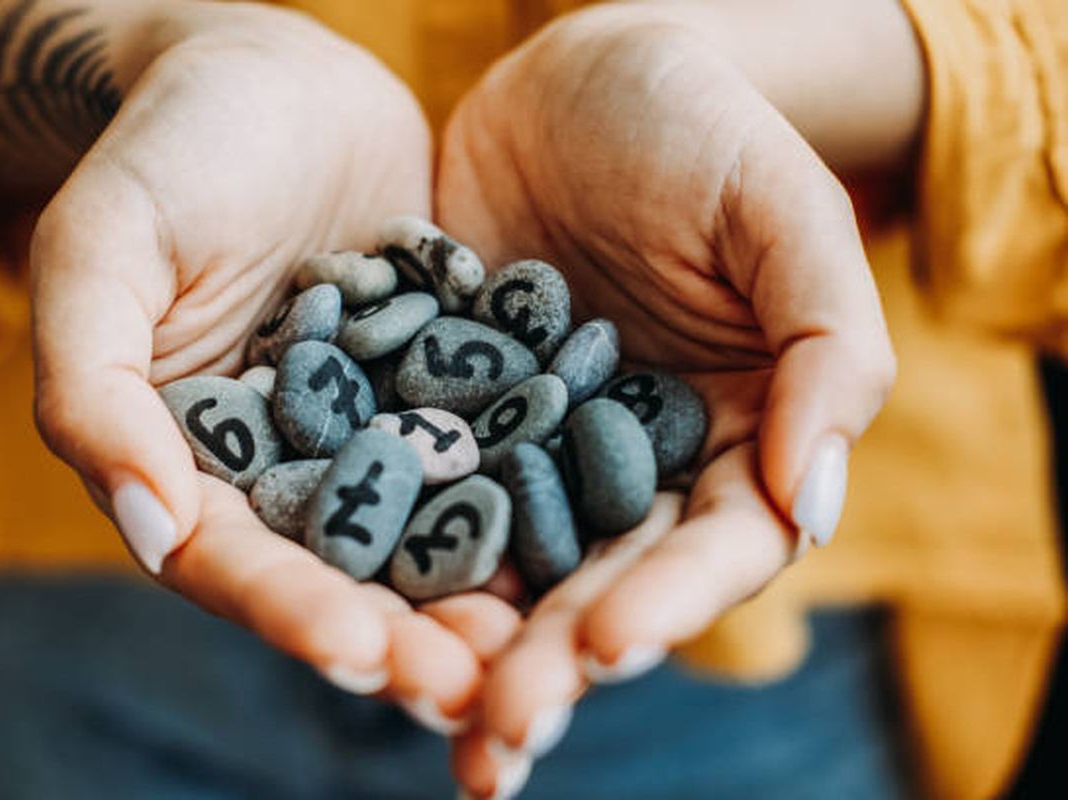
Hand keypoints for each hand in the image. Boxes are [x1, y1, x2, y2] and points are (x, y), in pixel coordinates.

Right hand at [0, 0, 520, 721]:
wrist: (278, 75)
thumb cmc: (170, 150)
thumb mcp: (104, 250)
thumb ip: (95, 389)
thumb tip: (147, 526)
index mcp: (192, 457)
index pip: (232, 561)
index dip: (290, 611)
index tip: (360, 651)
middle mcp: (291, 461)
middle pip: (342, 571)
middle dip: (405, 634)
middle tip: (476, 684)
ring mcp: (378, 427)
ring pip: (429, 530)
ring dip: (479, 592)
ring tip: (542, 642)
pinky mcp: (451, 382)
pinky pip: (493, 446)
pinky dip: (533, 492)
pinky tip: (589, 528)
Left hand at [436, 5, 896, 793]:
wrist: (575, 75)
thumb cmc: (700, 127)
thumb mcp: (779, 213)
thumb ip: (825, 350)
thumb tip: (814, 505)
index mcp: (730, 438)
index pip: (712, 546)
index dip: (669, 601)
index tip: (609, 641)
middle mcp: (627, 465)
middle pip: (598, 584)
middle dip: (551, 663)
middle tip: (498, 733)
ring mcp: (530, 449)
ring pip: (502, 565)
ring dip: (463, 644)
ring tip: (419, 707)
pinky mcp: (445, 415)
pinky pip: (414, 491)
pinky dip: (385, 552)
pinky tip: (343, 605)